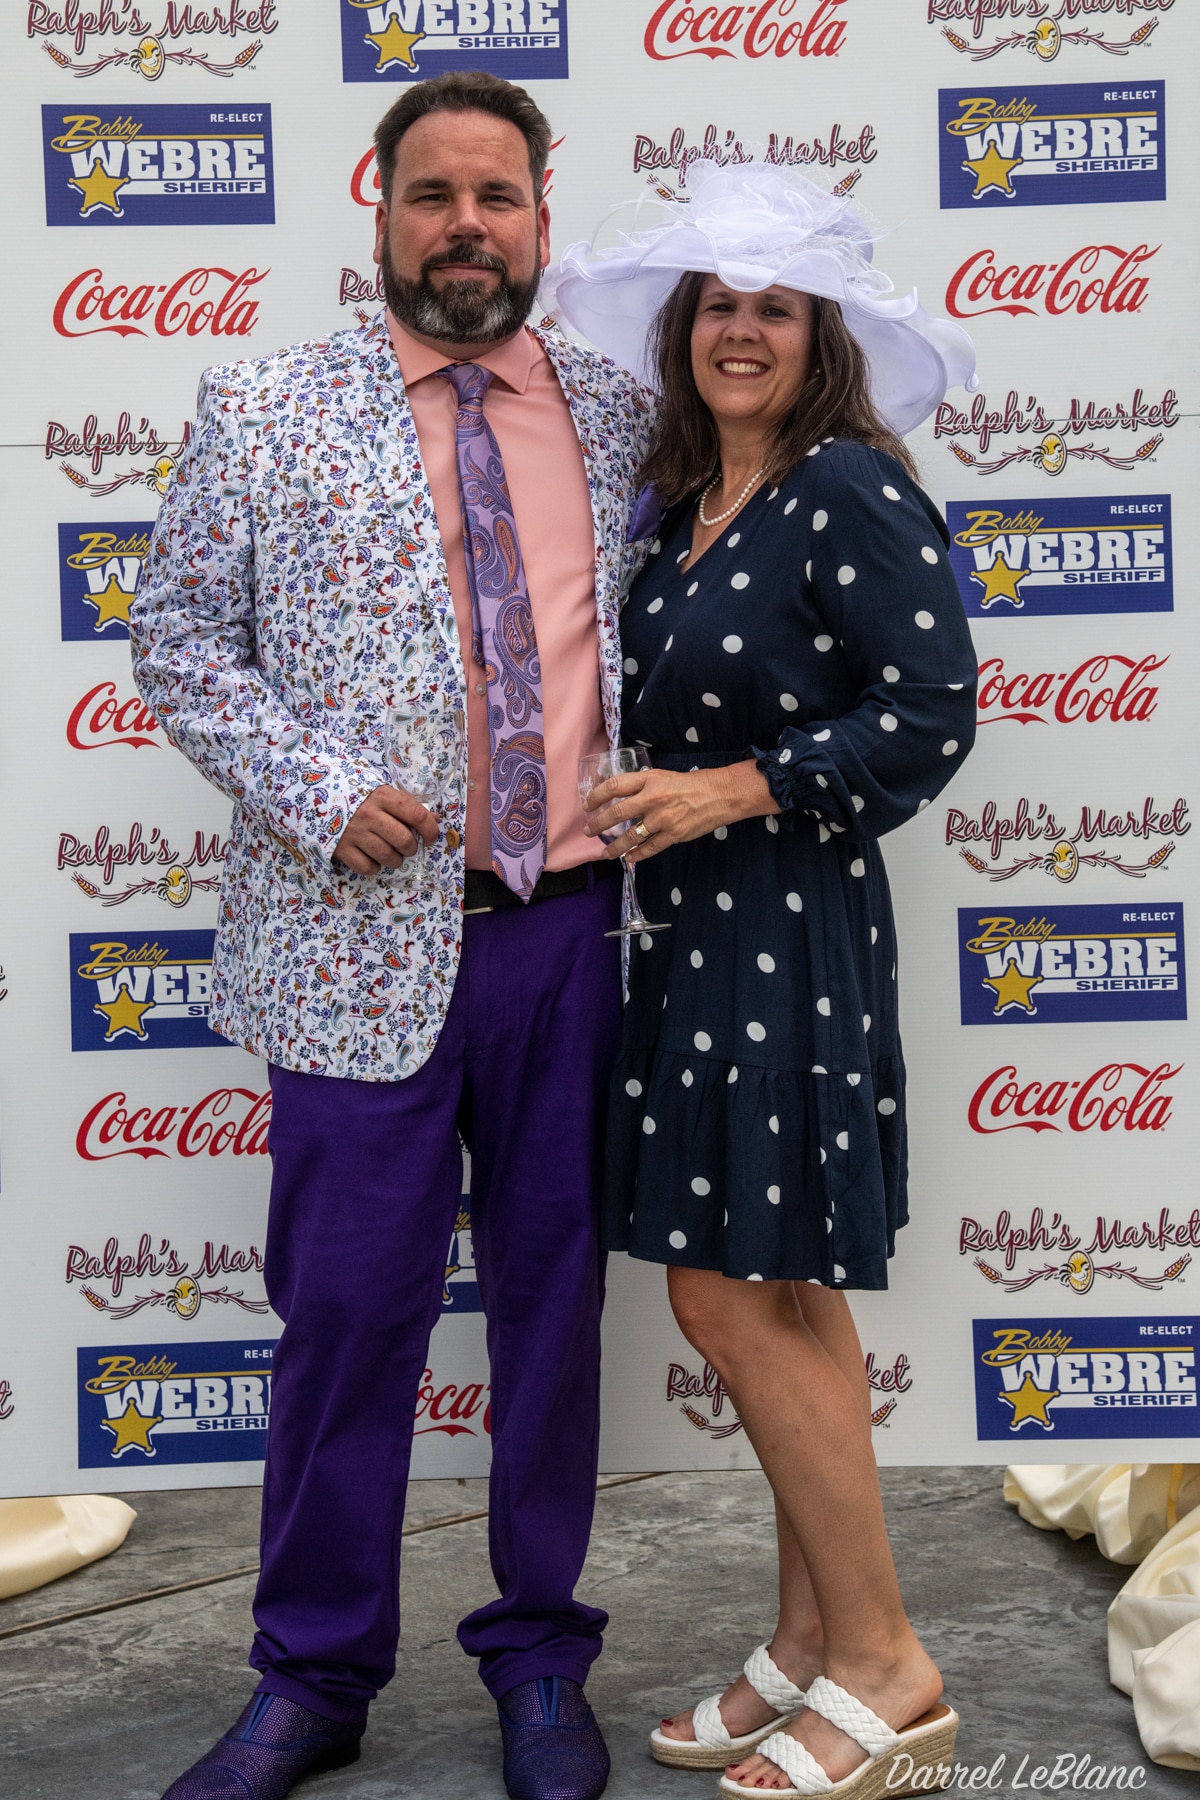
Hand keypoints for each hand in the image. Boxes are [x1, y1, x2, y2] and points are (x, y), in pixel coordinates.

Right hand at [334, 784, 438, 875]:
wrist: (319, 797)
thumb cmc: (358, 797)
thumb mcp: (383, 794)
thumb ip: (408, 806)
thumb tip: (435, 819)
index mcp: (384, 797)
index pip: (418, 815)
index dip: (430, 830)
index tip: (430, 837)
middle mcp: (370, 815)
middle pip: (404, 841)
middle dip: (411, 848)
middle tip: (406, 846)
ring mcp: (355, 833)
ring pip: (388, 857)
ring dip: (395, 860)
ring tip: (390, 853)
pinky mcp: (342, 849)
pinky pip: (368, 867)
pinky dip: (374, 867)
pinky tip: (371, 857)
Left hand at [583, 761, 779, 862]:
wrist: (720, 794)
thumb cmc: (692, 784)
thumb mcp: (663, 776)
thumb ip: (643, 786)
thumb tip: (622, 797)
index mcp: (649, 780)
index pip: (614, 786)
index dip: (597, 796)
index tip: (588, 804)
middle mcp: (653, 798)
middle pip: (617, 813)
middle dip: (598, 824)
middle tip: (589, 831)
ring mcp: (663, 818)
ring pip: (630, 836)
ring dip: (615, 847)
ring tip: (605, 854)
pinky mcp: (674, 834)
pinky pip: (650, 848)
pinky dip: (637, 855)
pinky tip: (629, 859)